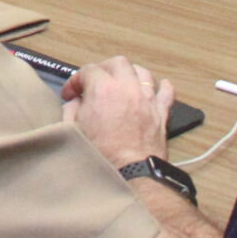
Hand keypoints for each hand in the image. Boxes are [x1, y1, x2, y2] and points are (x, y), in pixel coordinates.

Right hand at [59, 55, 174, 166]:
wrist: (130, 174)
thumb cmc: (102, 155)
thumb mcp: (73, 130)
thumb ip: (71, 109)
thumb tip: (76, 103)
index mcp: (102, 90)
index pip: (88, 70)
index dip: (76, 81)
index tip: (71, 94)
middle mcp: (127, 88)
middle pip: (117, 63)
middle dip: (103, 69)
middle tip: (95, 82)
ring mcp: (146, 99)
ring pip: (141, 72)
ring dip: (130, 74)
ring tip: (121, 83)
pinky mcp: (160, 113)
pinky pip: (166, 92)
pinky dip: (161, 87)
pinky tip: (157, 86)